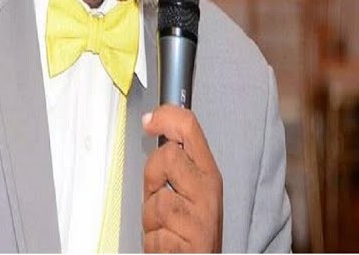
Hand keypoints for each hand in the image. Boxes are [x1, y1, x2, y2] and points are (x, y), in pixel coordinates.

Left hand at [141, 105, 222, 252]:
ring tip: (165, 226)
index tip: (150, 121)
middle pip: (168, 156)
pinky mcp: (188, 244)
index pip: (190, 128)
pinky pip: (154, 234)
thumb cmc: (191, 227)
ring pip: (156, 200)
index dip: (166, 116)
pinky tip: (168, 242)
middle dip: (152, 177)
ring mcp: (199, 219)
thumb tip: (153, 124)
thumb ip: (176, 161)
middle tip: (159, 195)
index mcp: (208, 173)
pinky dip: (154, 241)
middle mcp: (208, 192)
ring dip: (150, 217)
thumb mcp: (189, 187)